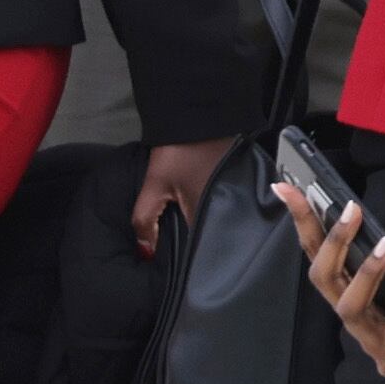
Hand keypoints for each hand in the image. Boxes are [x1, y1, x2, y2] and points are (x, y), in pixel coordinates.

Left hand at [132, 138, 233, 258]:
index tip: (181, 267)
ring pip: (221, 222)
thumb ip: (145, 219)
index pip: (204, 247)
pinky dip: (215, 214)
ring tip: (192, 238)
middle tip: (183, 254)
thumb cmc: (177, 152)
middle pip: (215, 236)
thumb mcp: (155, 185)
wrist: (198, 116)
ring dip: (207, 230)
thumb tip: (146, 251)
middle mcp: (230, 206)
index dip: (191, 258)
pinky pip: (226, 208)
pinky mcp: (239, 185)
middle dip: (199, 246)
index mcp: (210, 211)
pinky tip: (205, 216)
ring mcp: (237, 194)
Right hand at [273, 180, 384, 383]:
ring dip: (362, 270)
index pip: (319, 254)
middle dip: (327, 239)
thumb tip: (381, 224)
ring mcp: (365, 339)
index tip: (286, 186)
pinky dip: (379, 289)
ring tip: (384, 243)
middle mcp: (351, 314)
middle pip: (321, 276)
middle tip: (349, 207)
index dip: (303, 222)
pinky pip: (376, 325)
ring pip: (345, 303)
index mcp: (351, 292)